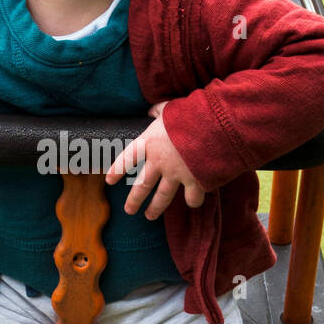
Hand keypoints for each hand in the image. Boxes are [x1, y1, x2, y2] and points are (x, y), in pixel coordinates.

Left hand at [104, 101, 205, 218]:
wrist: (214, 125)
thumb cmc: (190, 113)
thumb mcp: (170, 108)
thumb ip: (159, 111)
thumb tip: (152, 110)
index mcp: (150, 142)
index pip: (128, 158)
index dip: (118, 169)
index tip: (109, 180)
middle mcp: (159, 162)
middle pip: (142, 185)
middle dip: (134, 200)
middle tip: (129, 210)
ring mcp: (176, 174)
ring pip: (162, 197)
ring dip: (155, 208)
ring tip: (149, 216)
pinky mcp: (194, 181)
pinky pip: (191, 197)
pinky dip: (193, 200)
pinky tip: (192, 202)